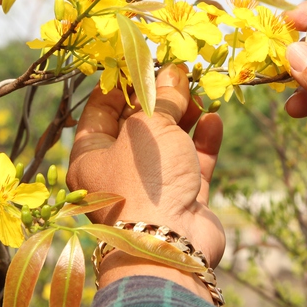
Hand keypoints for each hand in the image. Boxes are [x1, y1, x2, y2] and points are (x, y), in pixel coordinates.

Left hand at [66, 65, 224, 298]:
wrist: (170, 246)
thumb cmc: (145, 181)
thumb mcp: (149, 127)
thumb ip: (162, 97)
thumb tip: (173, 72)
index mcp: (92, 156)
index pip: (100, 111)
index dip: (121, 84)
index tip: (142, 61)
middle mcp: (120, 171)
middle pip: (139, 125)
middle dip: (160, 98)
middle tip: (180, 73)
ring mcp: (153, 186)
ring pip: (169, 142)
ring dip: (184, 116)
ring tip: (200, 93)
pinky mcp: (184, 198)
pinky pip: (193, 163)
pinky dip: (203, 141)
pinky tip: (213, 120)